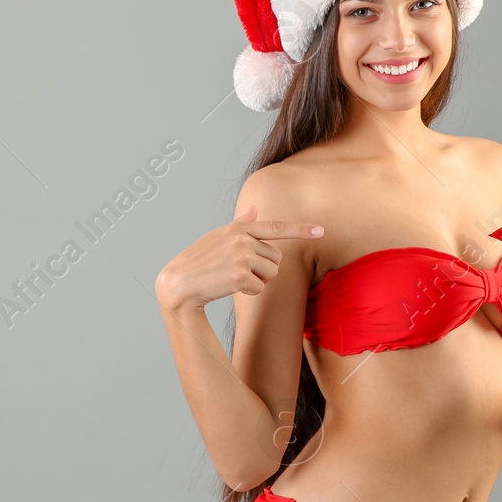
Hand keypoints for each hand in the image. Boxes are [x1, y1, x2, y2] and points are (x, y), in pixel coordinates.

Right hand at [155, 203, 323, 311]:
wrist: (180, 282)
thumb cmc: (199, 260)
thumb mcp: (218, 237)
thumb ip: (241, 225)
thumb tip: (256, 209)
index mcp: (239, 228)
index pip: (275, 227)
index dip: (301, 230)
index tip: (321, 231)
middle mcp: (242, 239)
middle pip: (276, 258)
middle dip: (264, 269)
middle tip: (240, 271)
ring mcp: (241, 255)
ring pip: (272, 273)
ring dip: (258, 281)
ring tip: (234, 278)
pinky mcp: (240, 274)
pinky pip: (260, 288)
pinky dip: (249, 292)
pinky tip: (230, 287)